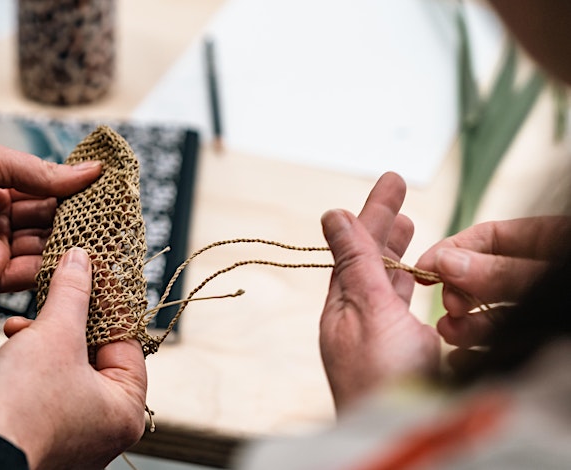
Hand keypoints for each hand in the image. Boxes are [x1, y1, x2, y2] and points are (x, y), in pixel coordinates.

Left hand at [0, 140, 101, 292]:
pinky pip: (25, 274)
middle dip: (79, 219)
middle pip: (47, 220)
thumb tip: (89, 171)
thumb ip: (41, 173)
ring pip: (42, 248)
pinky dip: (51, 269)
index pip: (44, 188)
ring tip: (106, 239)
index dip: (74, 190)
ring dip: (71, 244)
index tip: (108, 190)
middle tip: (116, 218)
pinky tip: (77, 260)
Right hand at [0, 248, 147, 468]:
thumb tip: (82, 262)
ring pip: (66, 367)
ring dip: (45, 337)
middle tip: (61, 288)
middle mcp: (101, 427)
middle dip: (71, 319)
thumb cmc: (21, 411)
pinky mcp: (35, 429)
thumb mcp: (55, 334)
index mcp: (123, 410)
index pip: (127, 342)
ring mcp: (69, 432)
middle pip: (96, 353)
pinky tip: (13, 340)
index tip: (94, 273)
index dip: (108, 303)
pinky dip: (30, 360)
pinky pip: (42, 384)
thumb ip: (72, 293)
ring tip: (27, 322)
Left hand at [319, 172, 439, 410]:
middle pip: (368, 260)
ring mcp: (377, 339)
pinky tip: (416, 281)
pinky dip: (408, 286)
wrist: (401, 433)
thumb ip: (356, 263)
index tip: (389, 180)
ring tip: (408, 225)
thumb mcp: (368, 310)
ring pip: (385, 283)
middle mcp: (354, 321)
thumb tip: (332, 216)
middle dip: (383, 224)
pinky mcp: (399, 357)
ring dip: (395, 252)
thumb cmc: (381, 379)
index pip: (353, 247)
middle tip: (397, 188)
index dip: (371, 213)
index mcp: (340, 308)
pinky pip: (399, 310)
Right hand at [414, 216, 570, 347]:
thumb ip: (503, 271)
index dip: (450, 251)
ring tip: (449, 332)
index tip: (423, 268)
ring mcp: (541, 311)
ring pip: (496, 316)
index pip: (488, 238)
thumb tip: (446, 263)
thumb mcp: (551, 274)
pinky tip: (462, 359)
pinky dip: (482, 354)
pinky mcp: (544, 346)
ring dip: (465, 325)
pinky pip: (509, 348)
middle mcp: (540, 276)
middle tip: (449, 307)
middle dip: (458, 293)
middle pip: (485, 279)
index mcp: (549, 243)